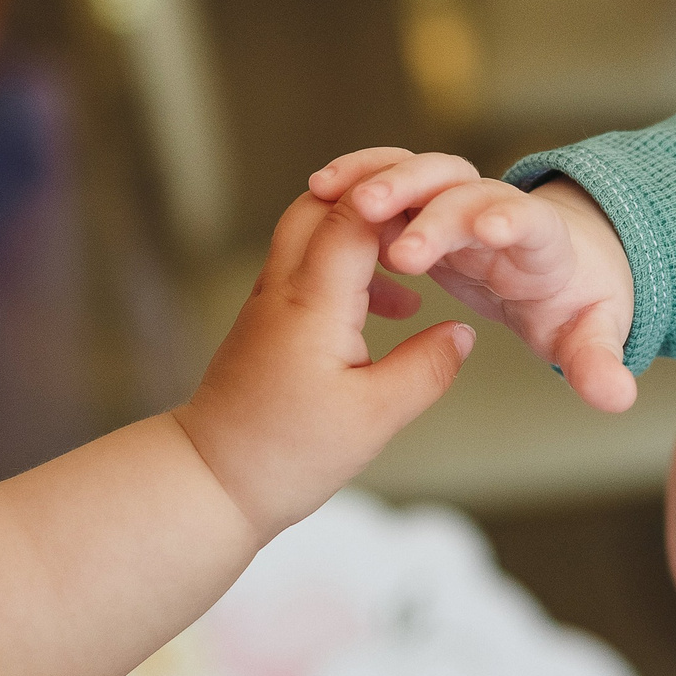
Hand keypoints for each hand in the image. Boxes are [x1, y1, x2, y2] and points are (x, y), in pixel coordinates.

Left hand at [176, 191, 472, 537]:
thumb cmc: (288, 453)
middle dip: (377, 195)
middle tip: (430, 213)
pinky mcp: (269, 318)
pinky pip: (311, 263)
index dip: (397, 198)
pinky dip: (353, 263)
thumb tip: (463, 333)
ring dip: (365, 228)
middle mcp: (284, 286)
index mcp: (312, 302)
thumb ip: (425, 368)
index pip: (352, 216)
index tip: (442, 204)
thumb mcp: (375, 418)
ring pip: (312, 227)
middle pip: (323, 200)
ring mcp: (270, 298)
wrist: (211, 480)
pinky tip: (395, 304)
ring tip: (418, 259)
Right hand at [310, 149, 638, 411]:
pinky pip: (391, 182)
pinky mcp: (425, 210)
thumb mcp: (588, 338)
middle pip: (467, 189)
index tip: (490, 230)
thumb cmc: (572, 306)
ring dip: (384, 179)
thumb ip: (598, 364)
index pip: (531, 222)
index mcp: (543, 247)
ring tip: (339, 199)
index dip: (511, 220)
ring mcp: (458, 205)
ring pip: (423, 172)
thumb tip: (617, 396)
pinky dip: (360, 176)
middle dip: (433, 210)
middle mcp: (497, 212)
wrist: (559, 270)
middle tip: (398, 248)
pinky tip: (320, 190)